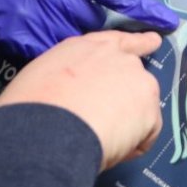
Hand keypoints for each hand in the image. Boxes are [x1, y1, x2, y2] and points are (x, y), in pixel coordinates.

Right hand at [0, 0, 178, 60]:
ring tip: (55, 30)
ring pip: (76, 42)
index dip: (140, 8)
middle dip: (91, 26)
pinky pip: (54, 54)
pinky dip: (53, 51)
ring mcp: (37, 18)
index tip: (166, 22)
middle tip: (76, 22)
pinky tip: (42, 40)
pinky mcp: (24, 40)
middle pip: (94, 23)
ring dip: (74, 42)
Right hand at [0, 31, 163, 169]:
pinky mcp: (151, 111)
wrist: (48, 126)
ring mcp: (138, 82)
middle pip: (134, 74)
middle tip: (108, 116)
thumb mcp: (44, 75)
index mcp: (86, 46)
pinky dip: (132, 145)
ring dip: (128, 120)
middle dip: (128, 93)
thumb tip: (74, 92)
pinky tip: (109, 147)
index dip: (137, 42)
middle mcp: (116, 58)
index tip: (153, 40)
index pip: (117, 40)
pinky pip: (146, 133)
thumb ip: (70, 76)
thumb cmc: (34, 103)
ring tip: (100, 135)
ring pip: (141, 105)